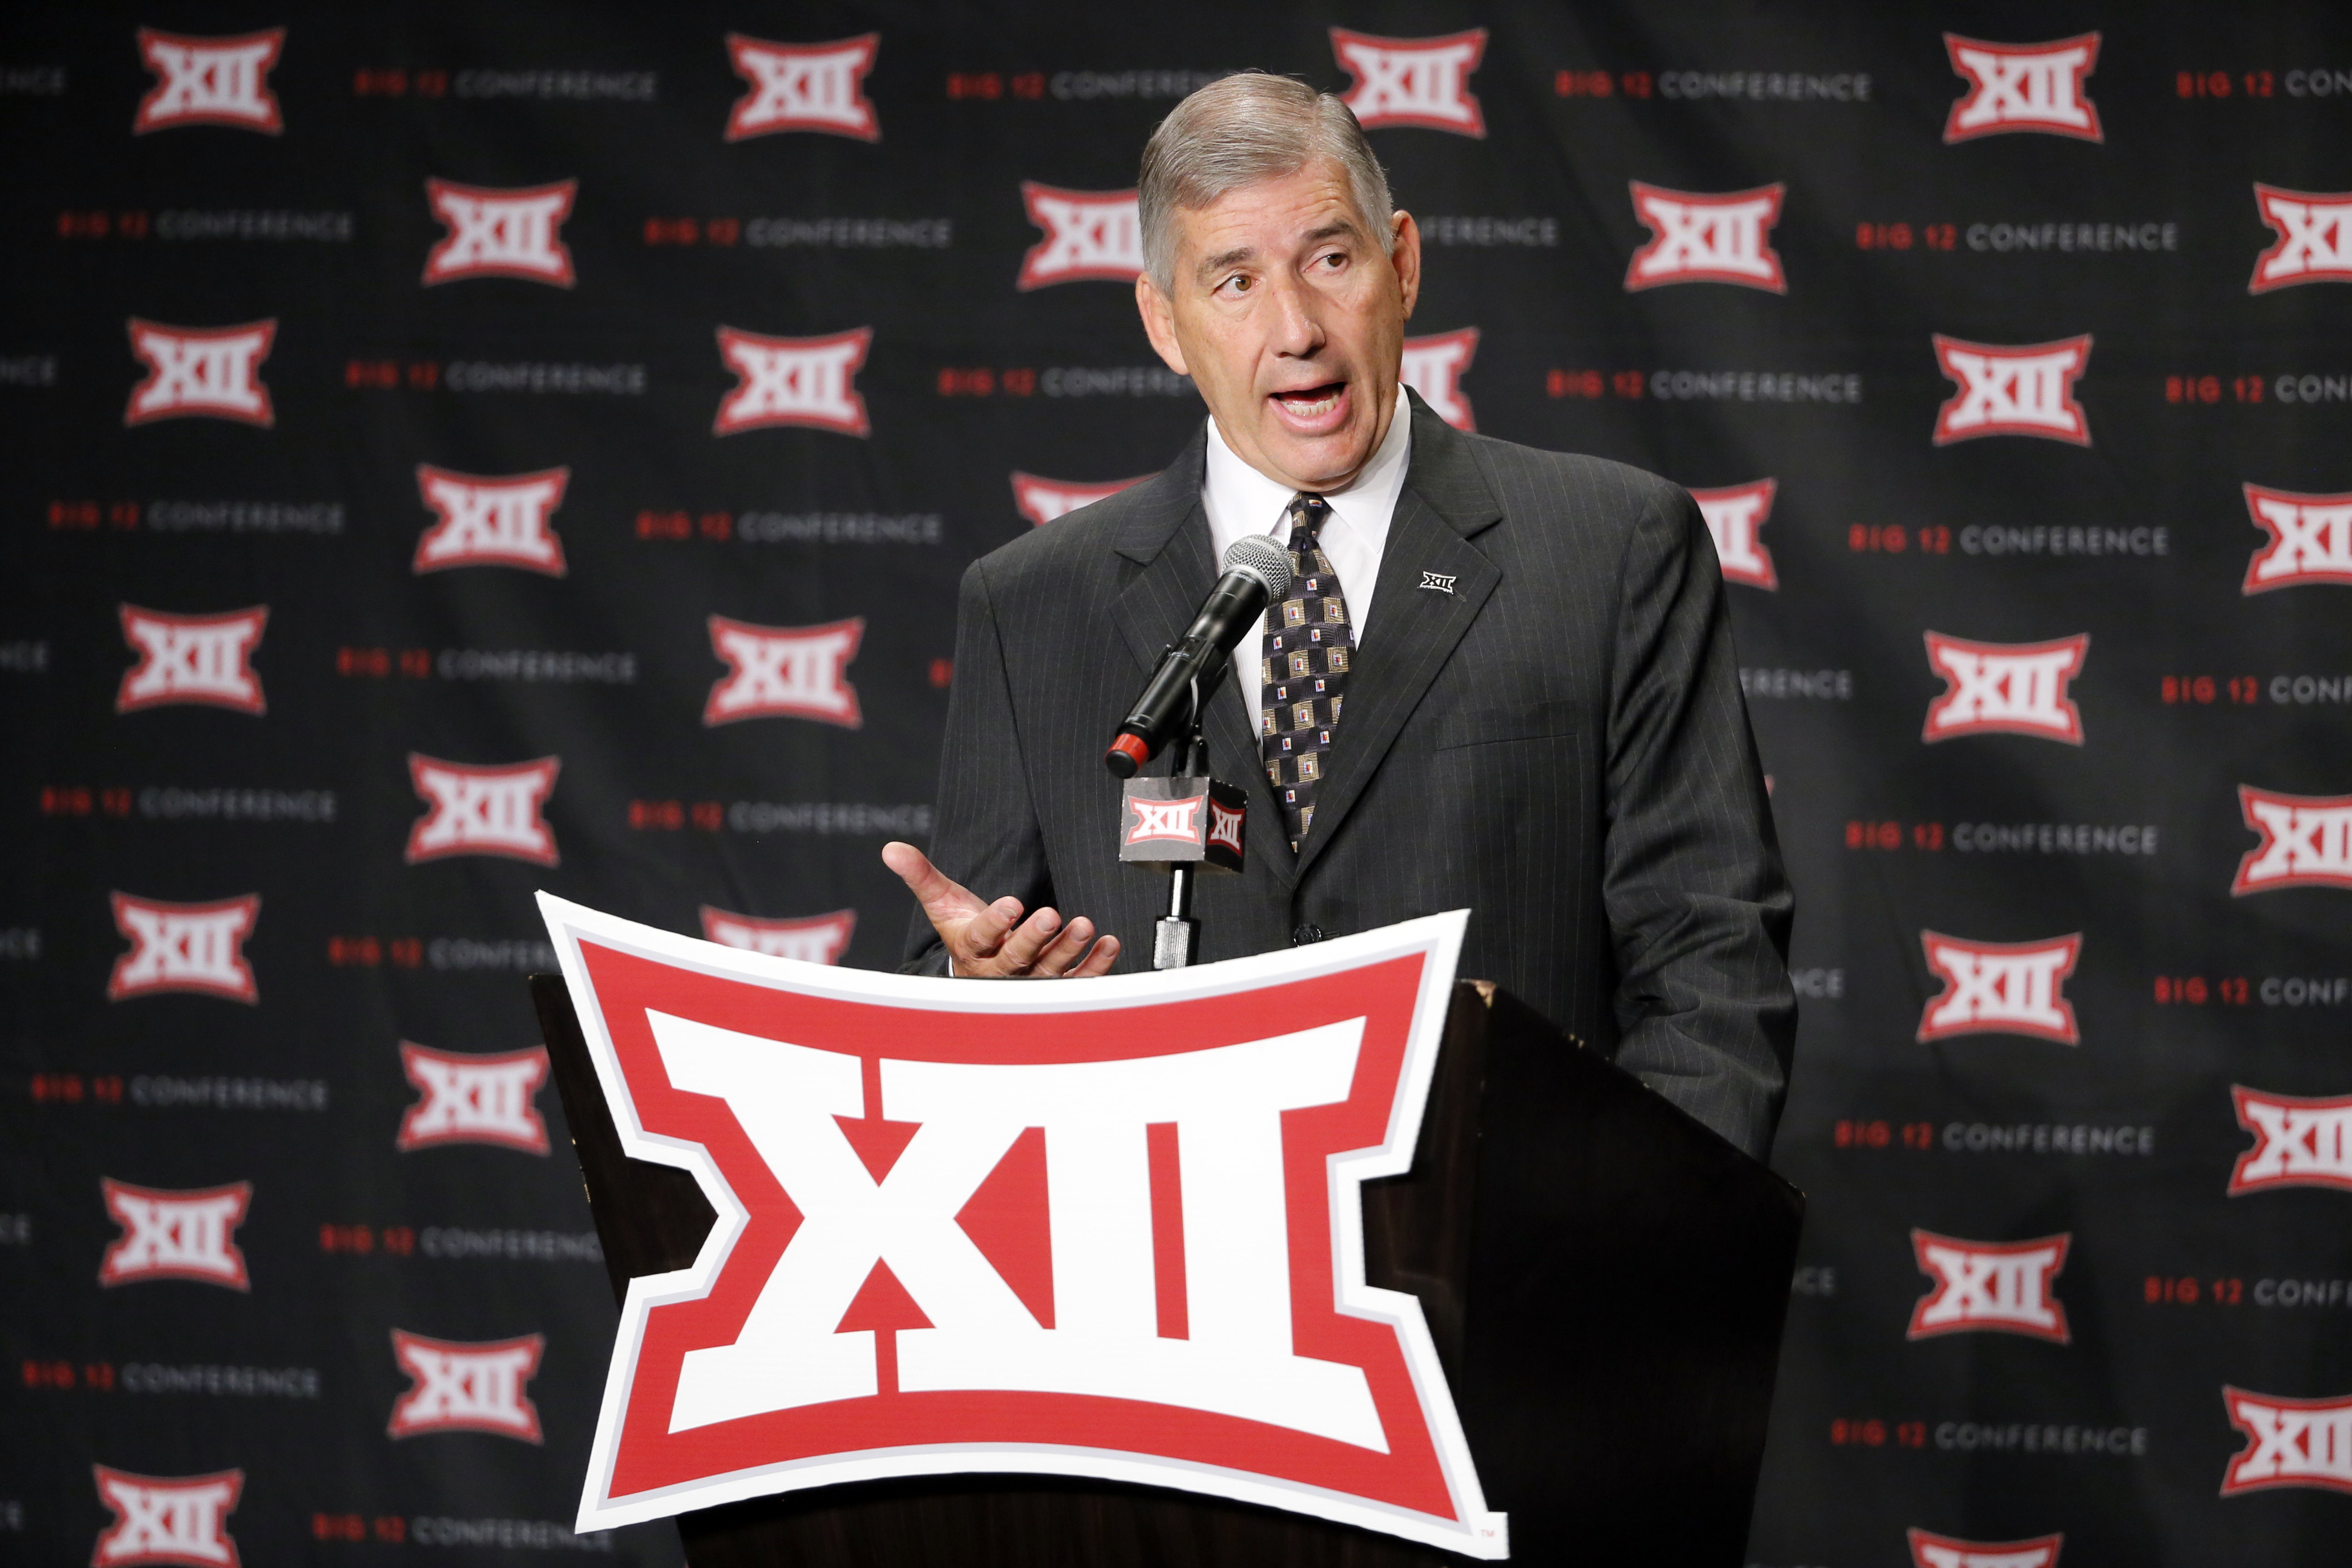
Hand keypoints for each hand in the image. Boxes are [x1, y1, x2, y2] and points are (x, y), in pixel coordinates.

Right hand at [882, 842, 1119, 978]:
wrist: (984, 969)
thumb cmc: (965, 930)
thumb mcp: (943, 903)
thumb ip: (922, 876)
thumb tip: (891, 849)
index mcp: (971, 949)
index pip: (980, 937)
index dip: (995, 922)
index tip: (1012, 903)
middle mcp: (1000, 972)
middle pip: (1015, 959)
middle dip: (1034, 938)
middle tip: (1051, 915)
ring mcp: (1030, 982)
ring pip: (1048, 971)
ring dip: (1068, 950)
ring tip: (1085, 926)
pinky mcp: (1056, 987)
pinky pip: (1077, 980)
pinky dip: (1094, 966)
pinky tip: (1108, 945)